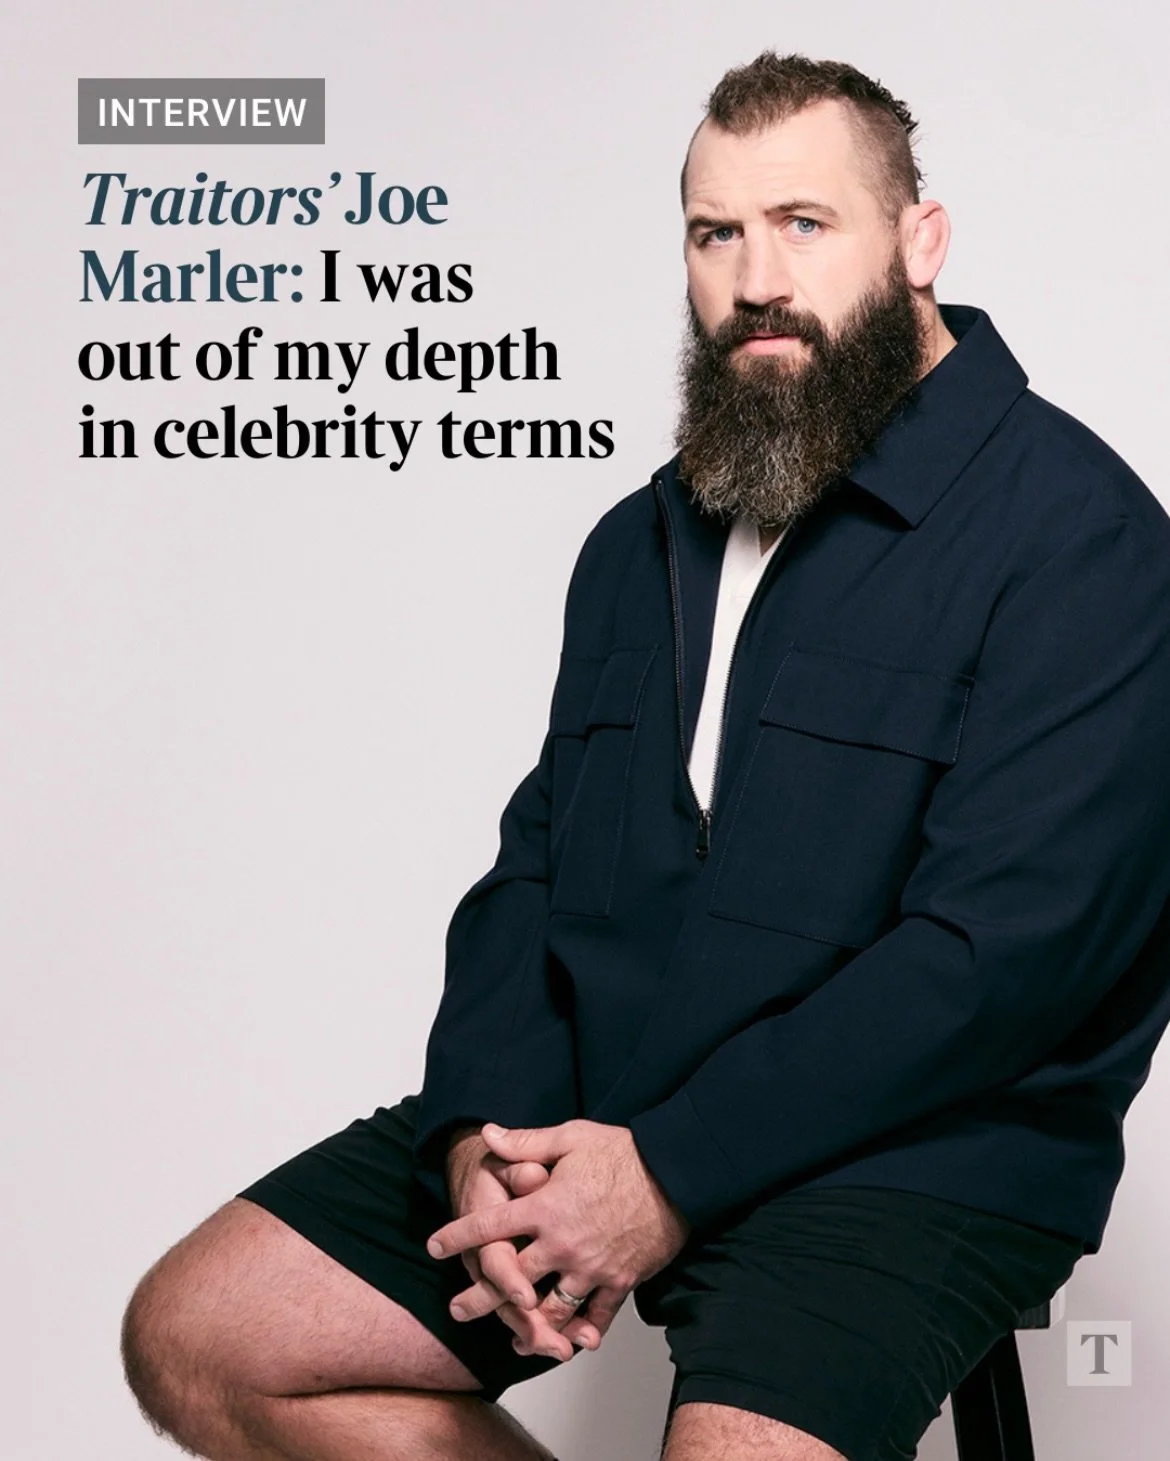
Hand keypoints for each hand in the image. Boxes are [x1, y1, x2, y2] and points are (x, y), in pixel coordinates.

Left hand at [431, 1120, 690, 1358]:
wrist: (678, 1174)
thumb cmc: (624, 1152)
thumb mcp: (571, 1137)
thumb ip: (526, 1143)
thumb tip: (489, 1134)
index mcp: (545, 1207)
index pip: (490, 1226)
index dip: (458, 1236)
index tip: (435, 1245)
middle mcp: (562, 1243)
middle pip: (511, 1279)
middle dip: (480, 1296)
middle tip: (457, 1310)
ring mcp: (590, 1267)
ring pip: (550, 1307)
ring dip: (528, 1325)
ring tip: (512, 1336)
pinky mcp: (619, 1281)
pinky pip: (596, 1317)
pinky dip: (581, 1333)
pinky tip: (568, 1344)